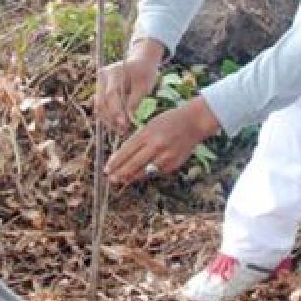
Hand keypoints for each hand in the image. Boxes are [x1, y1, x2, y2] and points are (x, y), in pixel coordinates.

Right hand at [96, 39, 164, 132]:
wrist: (140, 62)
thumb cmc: (145, 72)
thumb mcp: (144, 86)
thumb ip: (135, 101)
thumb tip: (128, 118)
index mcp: (114, 72)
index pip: (111, 94)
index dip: (116, 111)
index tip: (124, 123)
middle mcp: (102, 76)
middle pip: (102, 102)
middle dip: (111, 118)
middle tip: (124, 130)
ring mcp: (99, 83)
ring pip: (99, 106)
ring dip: (108, 120)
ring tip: (122, 130)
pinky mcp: (100, 89)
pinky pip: (100, 106)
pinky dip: (108, 116)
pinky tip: (117, 124)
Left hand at [104, 97, 221, 184]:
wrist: (194, 122)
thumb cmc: (169, 121)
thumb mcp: (150, 125)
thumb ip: (137, 139)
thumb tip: (122, 155)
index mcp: (148, 133)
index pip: (127, 150)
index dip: (116, 162)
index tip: (107, 168)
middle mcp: (156, 145)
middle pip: (133, 164)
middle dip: (120, 173)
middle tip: (111, 178)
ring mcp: (165, 156)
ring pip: (144, 172)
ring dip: (131, 177)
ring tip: (122, 179)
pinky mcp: (173, 164)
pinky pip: (156, 172)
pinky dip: (147, 174)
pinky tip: (139, 175)